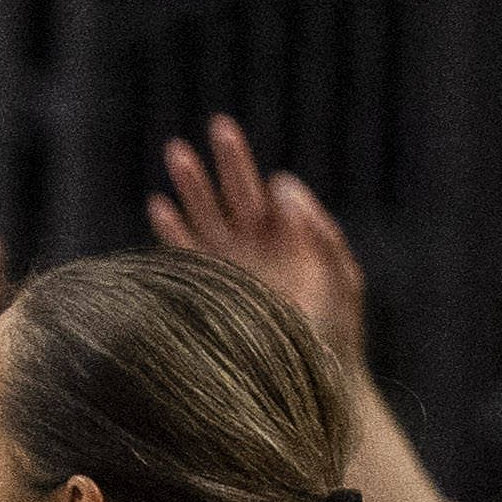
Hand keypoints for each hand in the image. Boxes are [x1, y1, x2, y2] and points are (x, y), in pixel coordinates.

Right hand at [146, 118, 365, 371]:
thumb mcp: (342, 277)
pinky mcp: (206, 290)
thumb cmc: (335, 330)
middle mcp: (255, 247)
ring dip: (191, 184)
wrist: (311, 377)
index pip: (267, 193)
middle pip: (236, 194)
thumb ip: (321, 234)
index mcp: (287, 239)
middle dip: (226, 160)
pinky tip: (159, 205)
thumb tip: (284, 189)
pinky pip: (183, 255)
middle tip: (219, 124)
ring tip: (177, 150)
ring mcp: (228, 267)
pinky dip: (170, 230)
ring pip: (205, 215)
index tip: (252, 167)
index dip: (254, 170)